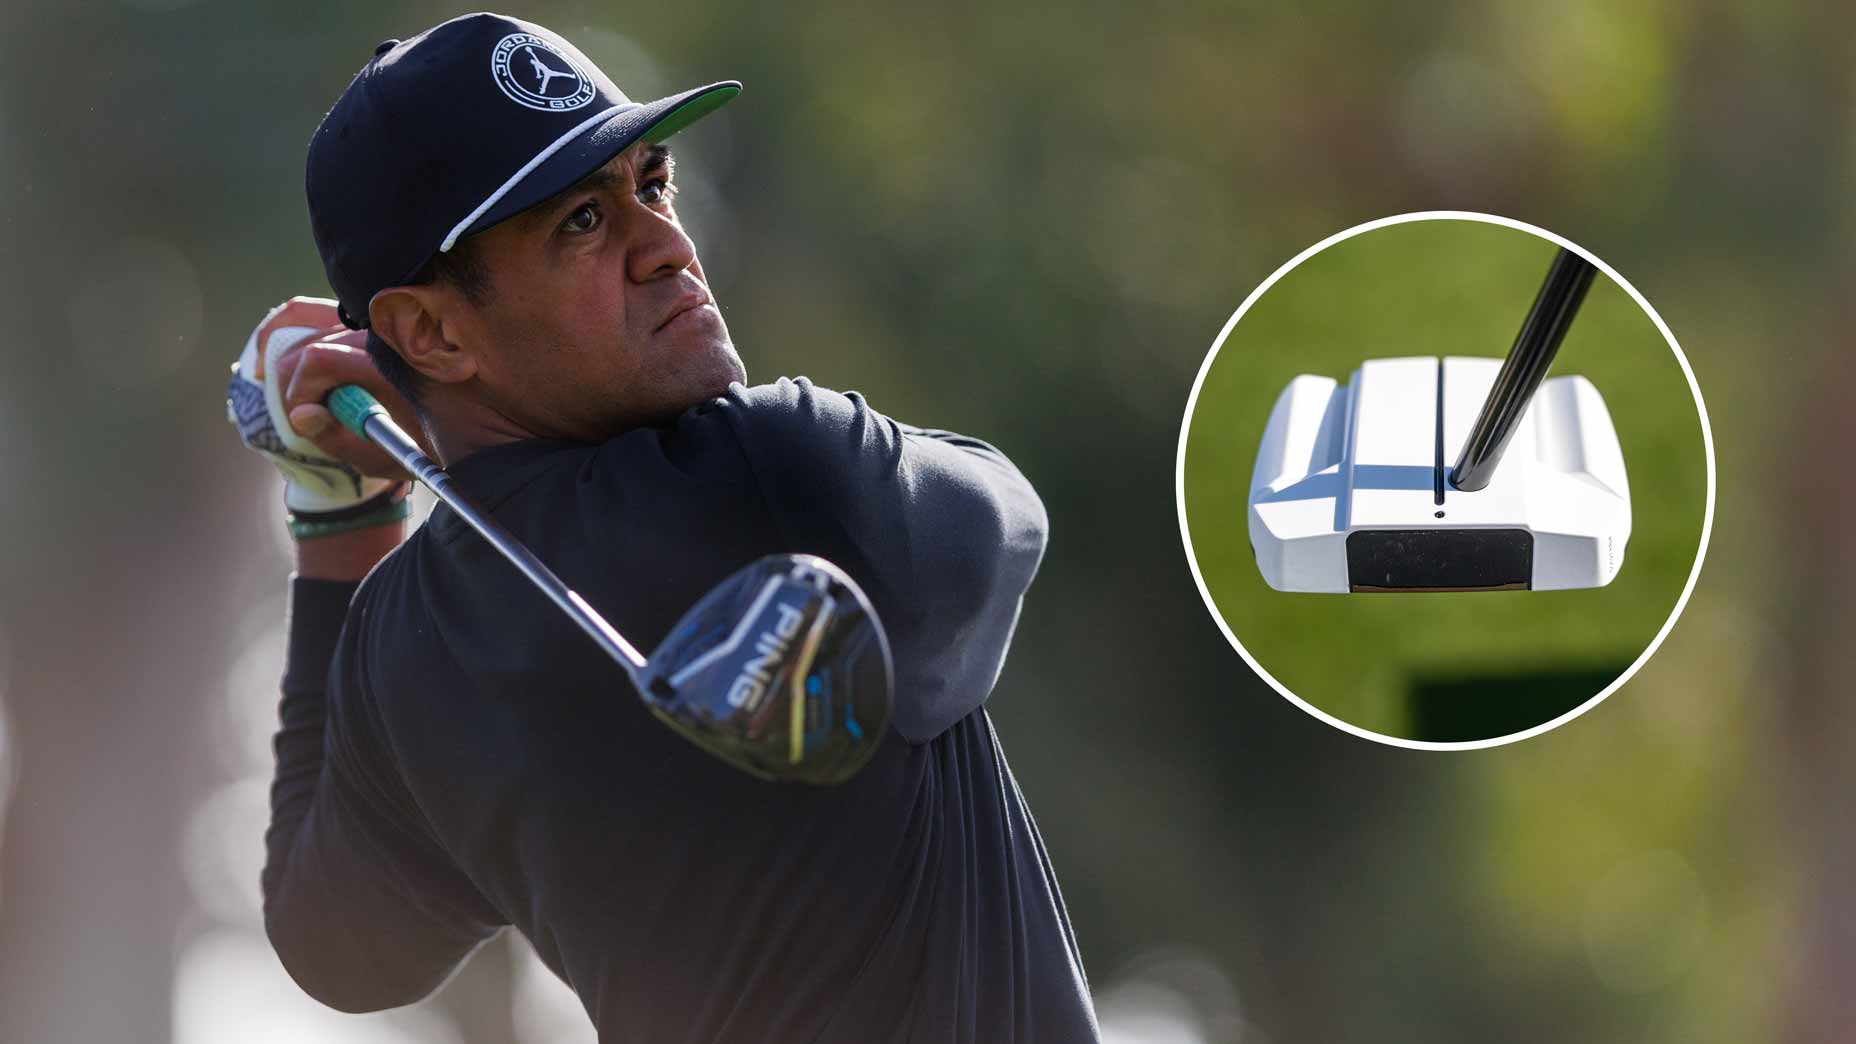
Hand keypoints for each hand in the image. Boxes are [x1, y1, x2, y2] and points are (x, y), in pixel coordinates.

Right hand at [226, 297, 424, 512]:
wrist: (461, 427)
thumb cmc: (424, 445)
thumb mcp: (383, 455)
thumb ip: (338, 436)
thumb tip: (300, 414)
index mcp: (387, 361)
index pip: (319, 358)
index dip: (300, 391)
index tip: (305, 420)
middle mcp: (377, 332)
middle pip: (307, 342)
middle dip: (291, 381)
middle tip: (300, 415)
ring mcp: (368, 322)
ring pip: (304, 319)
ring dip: (285, 354)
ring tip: (274, 384)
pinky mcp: (359, 323)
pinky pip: (313, 311)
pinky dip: (288, 327)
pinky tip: (270, 352)